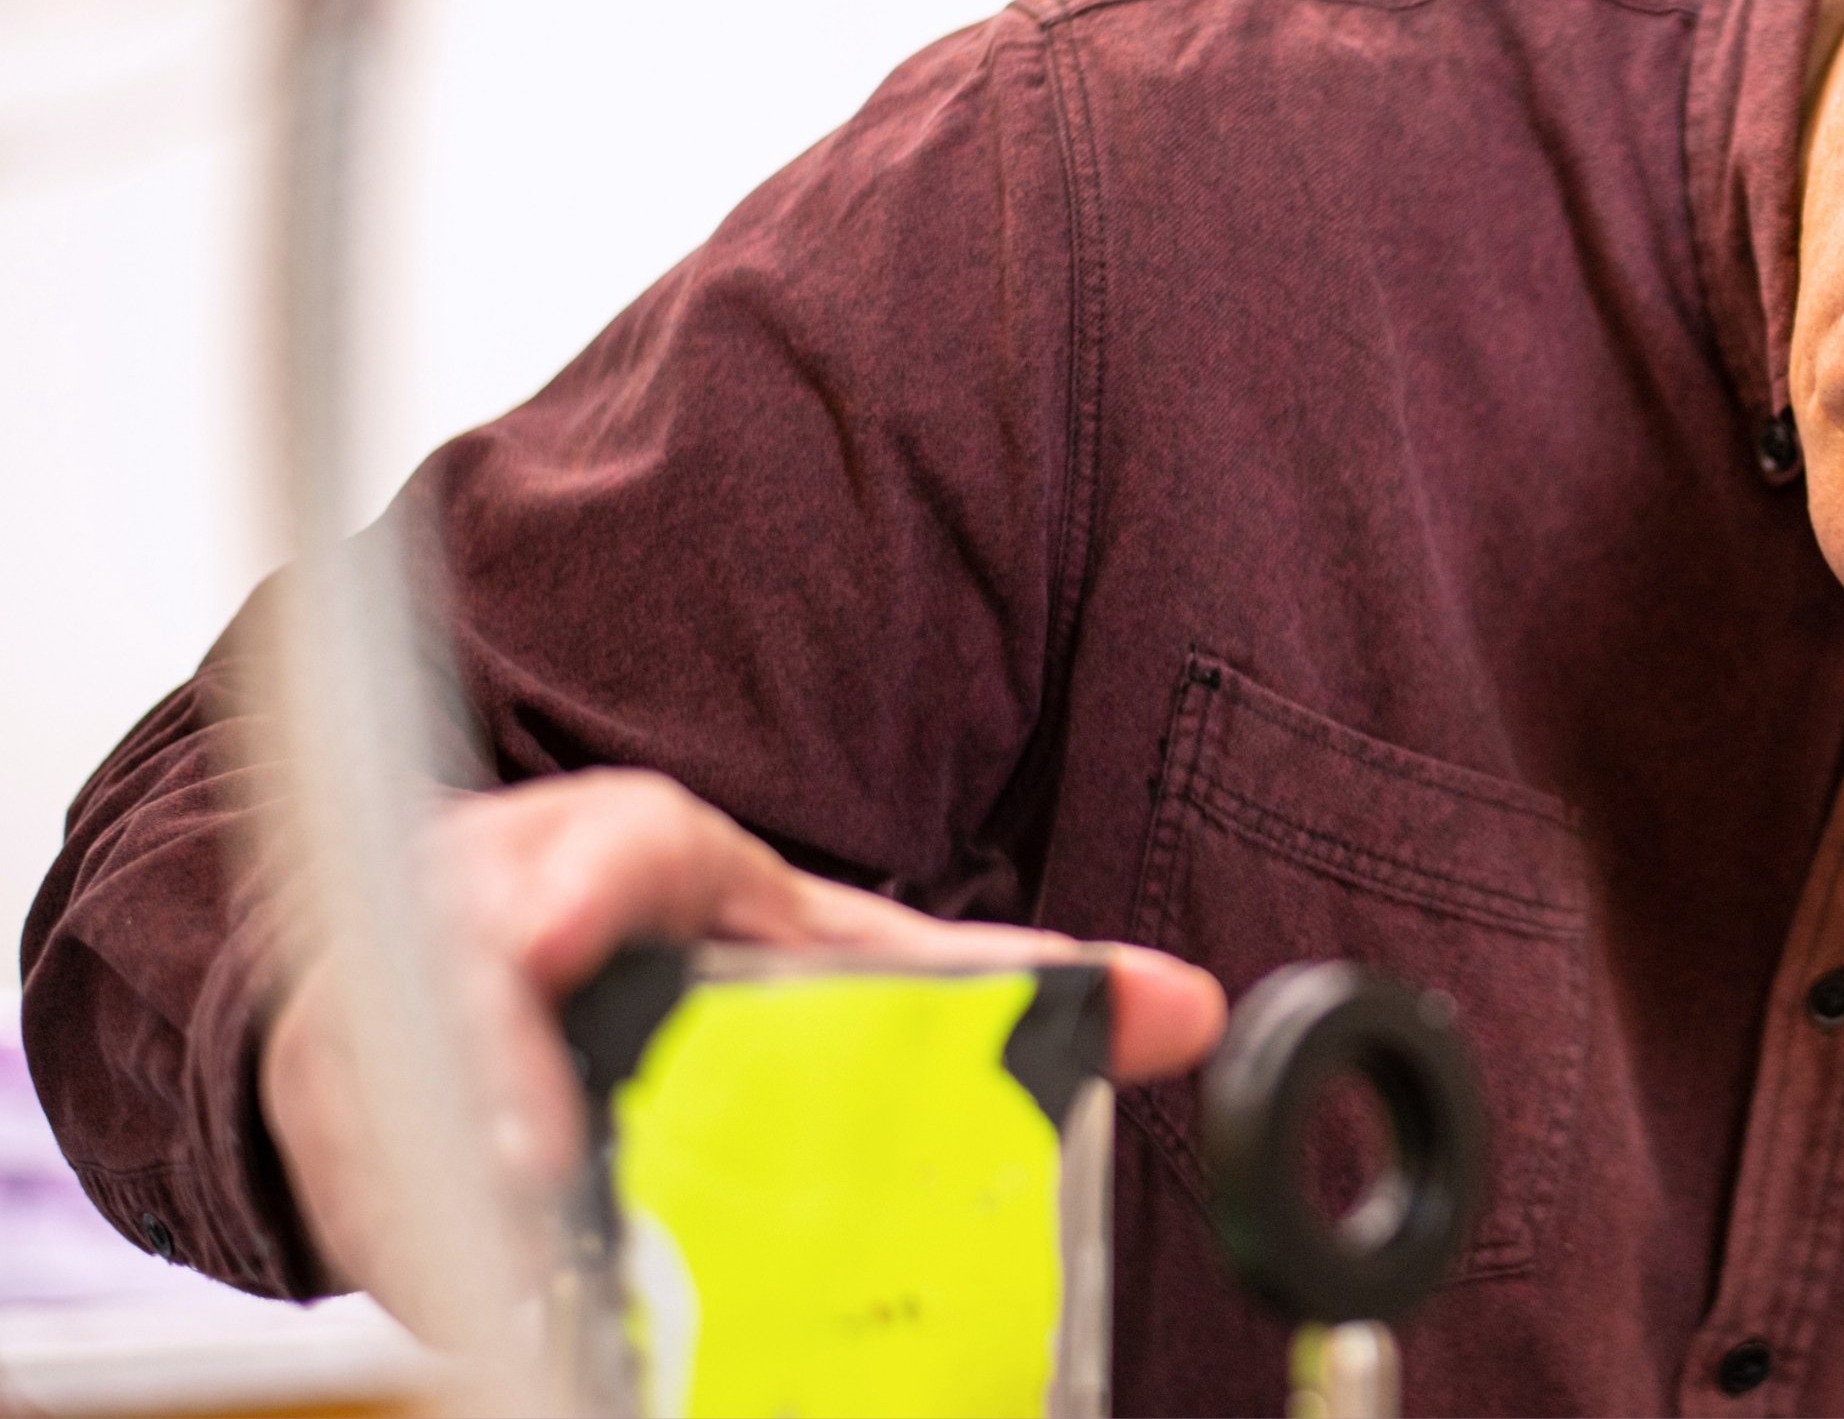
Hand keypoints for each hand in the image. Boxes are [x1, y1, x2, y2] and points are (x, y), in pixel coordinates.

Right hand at [257, 768, 1224, 1316]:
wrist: (499, 954)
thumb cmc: (669, 944)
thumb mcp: (827, 944)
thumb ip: (994, 984)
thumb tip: (1182, 1008)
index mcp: (619, 851)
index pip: (597, 846)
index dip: (569, 885)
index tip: (559, 936)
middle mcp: (486, 915)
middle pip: (453, 974)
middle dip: (477, 1071)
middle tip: (536, 1178)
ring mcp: (392, 1020)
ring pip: (377, 1093)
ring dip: (438, 1192)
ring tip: (521, 1285)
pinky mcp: (343, 1121)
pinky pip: (358, 1183)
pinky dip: (419, 1253)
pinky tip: (495, 1316)